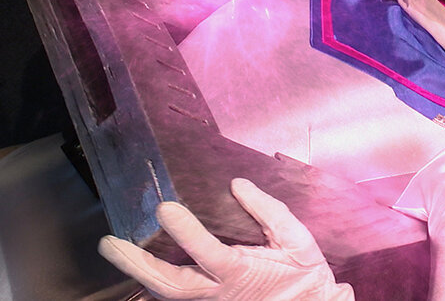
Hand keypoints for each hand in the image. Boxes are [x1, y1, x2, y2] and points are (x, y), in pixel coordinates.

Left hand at [98, 178, 354, 299]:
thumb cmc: (304, 273)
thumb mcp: (297, 239)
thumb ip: (269, 211)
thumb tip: (238, 185)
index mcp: (241, 272)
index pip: (208, 252)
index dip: (186, 232)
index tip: (165, 207)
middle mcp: (220, 292)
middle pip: (171, 285)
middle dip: (138, 264)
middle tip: (110, 243)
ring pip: (167, 294)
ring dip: (139, 274)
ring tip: (115, 249)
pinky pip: (175, 296)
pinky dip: (154, 281)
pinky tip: (137, 263)